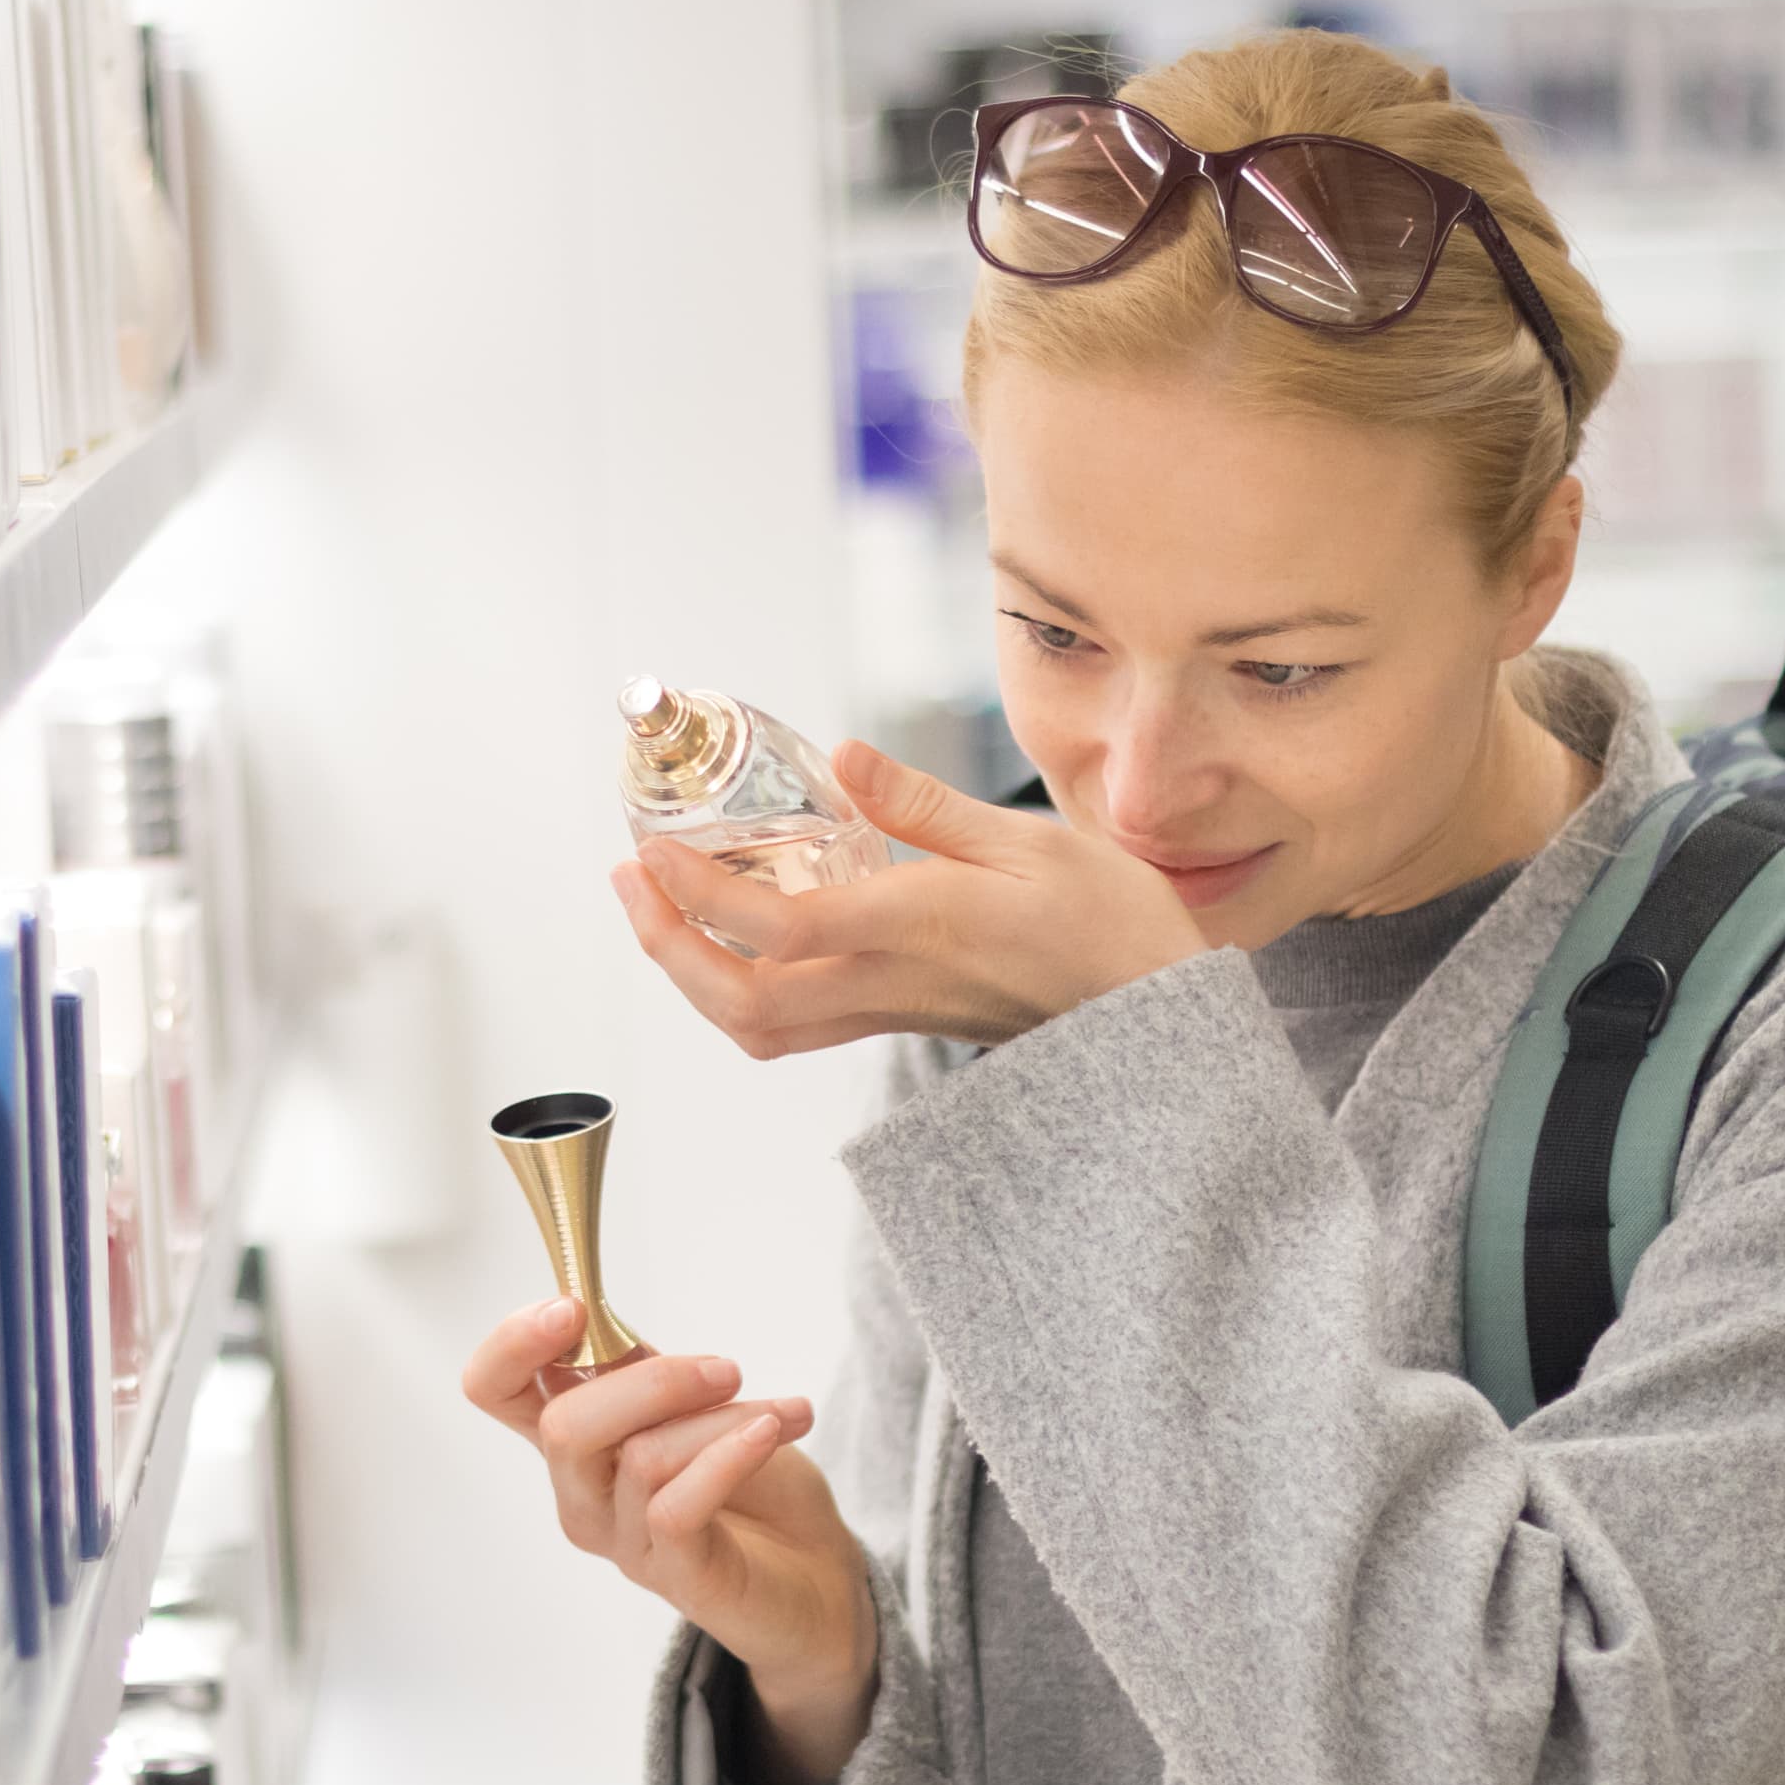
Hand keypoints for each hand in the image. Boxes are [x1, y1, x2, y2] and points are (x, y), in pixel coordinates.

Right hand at [461, 1296, 879, 1784]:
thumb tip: (597, 1317)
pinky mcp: (680, 1576)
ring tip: (784, 1413)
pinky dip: (730, 1456)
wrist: (819, 1573)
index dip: (513, 1345)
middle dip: (650, 1382)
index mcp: (579, 1442)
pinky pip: (679, 1509)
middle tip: (725, 1371)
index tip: (573, 1306)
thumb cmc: (754, 1485)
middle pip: (563, 1427)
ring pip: (640, 1458)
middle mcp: (585, 1494)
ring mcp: (627, 1542)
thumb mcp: (698, 1408)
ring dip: (721, 1419)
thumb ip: (646, 1372)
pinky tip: (774, 1431)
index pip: (495, 1390)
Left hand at [614, 742, 1205, 1058]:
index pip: (776, 926)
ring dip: (692, 977)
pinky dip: (738, 992)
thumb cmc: (1108, 923)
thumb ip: (923, 803)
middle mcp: (888, 982)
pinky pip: (793, 1028)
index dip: (697, 893)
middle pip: (741, 999)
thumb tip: (847, 755)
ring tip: (663, 910)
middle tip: (632, 880)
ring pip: (759, 1026)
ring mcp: (889, 1012)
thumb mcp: (1026, 839)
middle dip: (666, 946)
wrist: (1152, 1019)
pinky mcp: (897, 1022)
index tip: (653, 848)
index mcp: (916, 927)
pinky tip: (734, 939)